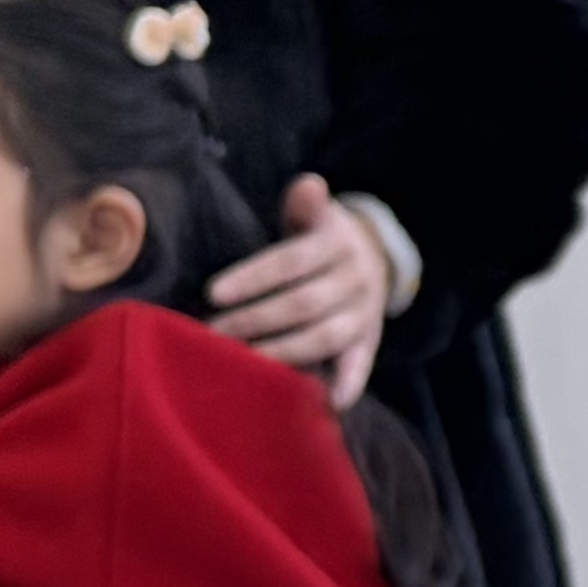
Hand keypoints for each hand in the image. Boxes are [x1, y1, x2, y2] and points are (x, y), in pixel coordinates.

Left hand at [209, 174, 390, 405]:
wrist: (375, 258)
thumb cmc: (320, 239)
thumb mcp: (314, 217)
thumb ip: (303, 207)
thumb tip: (309, 185)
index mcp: (337, 243)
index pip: (292, 261)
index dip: (253, 278)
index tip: (213, 293)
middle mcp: (357, 278)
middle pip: (305, 303)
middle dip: (256, 320)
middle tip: (212, 334)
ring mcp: (366, 312)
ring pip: (327, 336)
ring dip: (284, 351)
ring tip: (243, 362)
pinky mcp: (370, 340)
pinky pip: (361, 363)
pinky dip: (348, 383)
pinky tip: (327, 401)